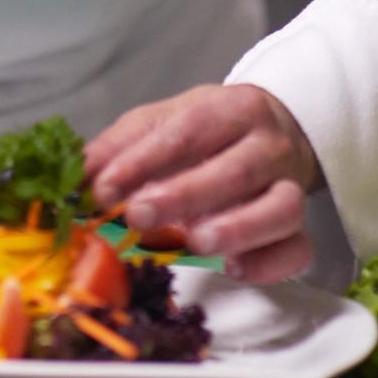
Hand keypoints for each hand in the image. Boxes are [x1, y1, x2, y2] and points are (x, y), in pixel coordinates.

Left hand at [84, 84, 318, 283]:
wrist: (272, 132)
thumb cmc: (208, 131)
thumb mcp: (164, 121)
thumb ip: (123, 145)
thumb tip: (78, 174)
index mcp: (231, 109)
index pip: (189, 129)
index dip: (145, 160)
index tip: (103, 188)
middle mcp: (267, 145)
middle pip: (237, 169)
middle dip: (185, 196)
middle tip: (137, 217)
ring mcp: (290, 186)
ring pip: (281, 208)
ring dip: (238, 229)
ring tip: (195, 243)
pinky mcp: (300, 228)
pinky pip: (298, 249)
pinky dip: (270, 263)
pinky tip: (235, 269)